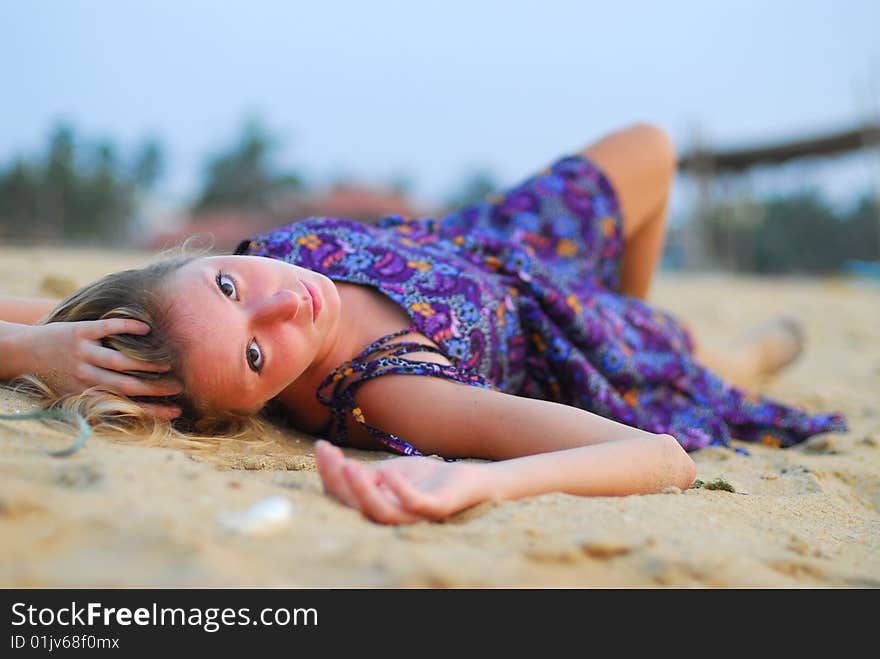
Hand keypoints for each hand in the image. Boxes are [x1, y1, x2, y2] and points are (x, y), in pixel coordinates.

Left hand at [17, 318, 182, 419]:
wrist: (22, 351)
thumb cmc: (52, 375)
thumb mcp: (71, 393)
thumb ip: (98, 398)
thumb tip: (133, 408)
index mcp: (85, 393)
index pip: (124, 405)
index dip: (152, 410)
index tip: (175, 412)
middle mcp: (85, 375)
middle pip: (126, 384)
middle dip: (155, 387)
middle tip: (179, 386)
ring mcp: (83, 352)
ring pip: (119, 360)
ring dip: (146, 362)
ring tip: (168, 363)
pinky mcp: (80, 331)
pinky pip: (108, 328)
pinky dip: (128, 327)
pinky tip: (146, 329)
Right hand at [315, 439, 494, 524]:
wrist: (470, 478)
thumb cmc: (427, 477)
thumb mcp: (390, 471)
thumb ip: (368, 474)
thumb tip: (338, 467)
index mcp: (379, 508)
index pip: (346, 498)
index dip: (329, 474)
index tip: (320, 446)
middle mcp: (394, 518)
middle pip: (358, 508)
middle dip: (338, 481)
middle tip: (329, 453)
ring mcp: (416, 517)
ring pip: (382, 514)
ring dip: (361, 491)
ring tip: (348, 466)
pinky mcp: (438, 509)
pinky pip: (415, 505)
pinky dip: (399, 489)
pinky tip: (387, 471)